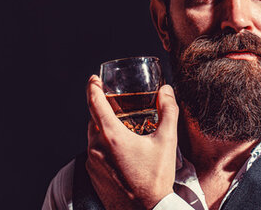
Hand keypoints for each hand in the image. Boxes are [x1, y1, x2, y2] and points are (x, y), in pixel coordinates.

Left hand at [85, 75, 178, 209]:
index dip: (93, 87)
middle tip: (117, 107)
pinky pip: (94, 154)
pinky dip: (103, 149)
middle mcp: (97, 147)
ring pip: (94, 137)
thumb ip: (168, 112)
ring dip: (104, 131)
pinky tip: (120, 154)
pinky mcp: (93, 175)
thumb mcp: (167, 142)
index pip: (95, 103)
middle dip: (103, 111)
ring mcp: (92, 162)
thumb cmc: (155, 179)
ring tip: (122, 132)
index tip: (94, 79)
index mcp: (111, 135)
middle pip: (94, 120)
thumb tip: (167, 91)